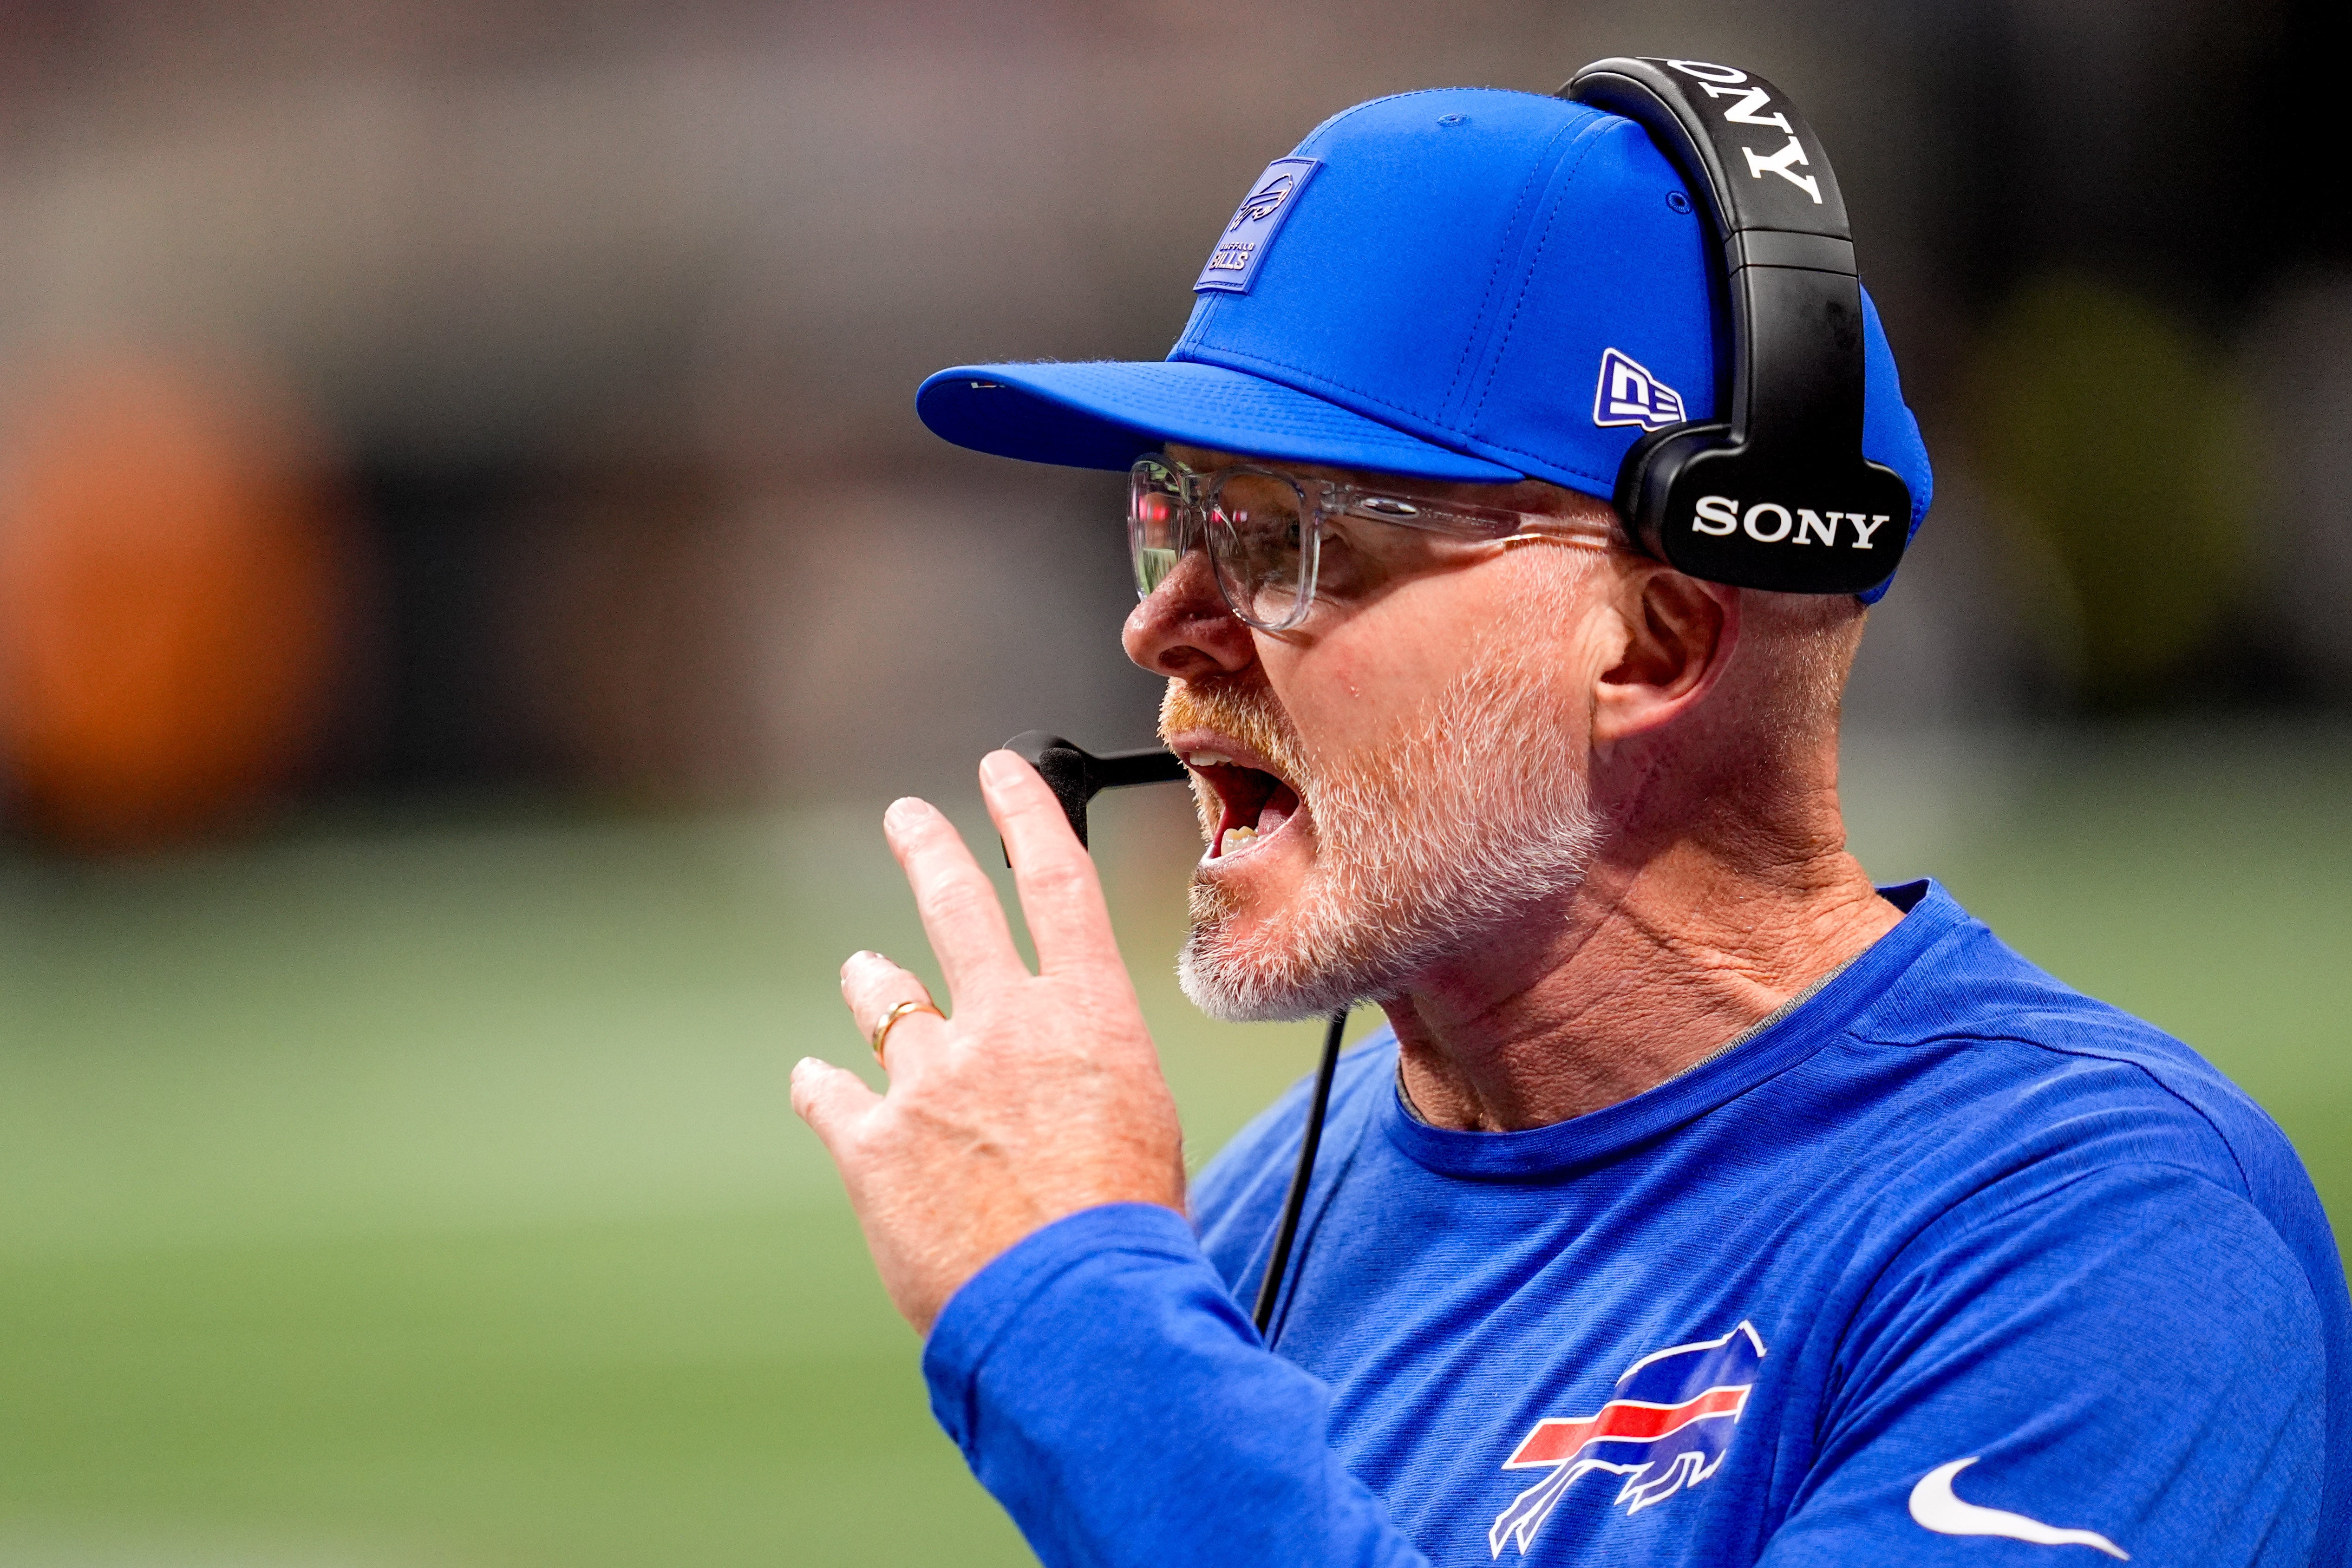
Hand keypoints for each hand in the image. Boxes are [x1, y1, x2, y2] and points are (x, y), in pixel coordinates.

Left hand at [792, 749, 1186, 1333]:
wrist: (1074, 1307)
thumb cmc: (1124, 1230)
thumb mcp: (1139, 1126)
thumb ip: (1087, 1077)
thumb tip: (1056, 1079)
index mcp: (1085, 1018)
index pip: (1055, 883)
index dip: (1024, 814)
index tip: (998, 771)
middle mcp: (1001, 1027)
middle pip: (955, 907)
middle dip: (928, 849)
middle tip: (908, 819)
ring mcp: (929, 1078)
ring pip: (883, 997)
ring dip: (874, 982)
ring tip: (866, 974)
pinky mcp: (870, 1140)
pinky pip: (827, 1090)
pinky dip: (820, 1084)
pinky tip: (814, 1083)